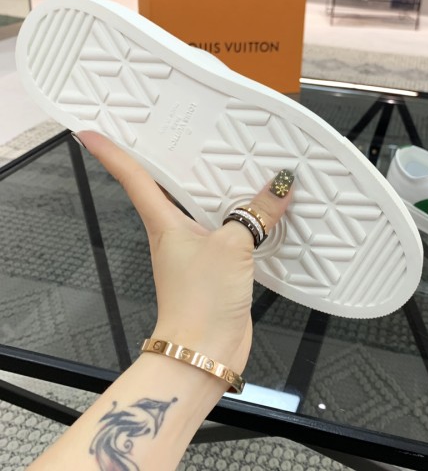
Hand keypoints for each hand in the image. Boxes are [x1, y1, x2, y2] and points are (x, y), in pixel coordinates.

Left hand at [77, 131, 292, 374]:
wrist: (204, 352)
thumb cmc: (201, 300)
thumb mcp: (232, 246)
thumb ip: (256, 214)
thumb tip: (280, 185)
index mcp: (165, 223)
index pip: (135, 179)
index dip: (113, 154)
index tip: (91, 132)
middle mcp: (176, 233)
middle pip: (172, 188)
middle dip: (175, 161)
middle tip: (183, 131)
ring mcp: (197, 251)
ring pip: (207, 210)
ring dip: (220, 190)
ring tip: (237, 163)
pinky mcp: (217, 267)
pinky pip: (231, 232)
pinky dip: (245, 219)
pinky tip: (263, 211)